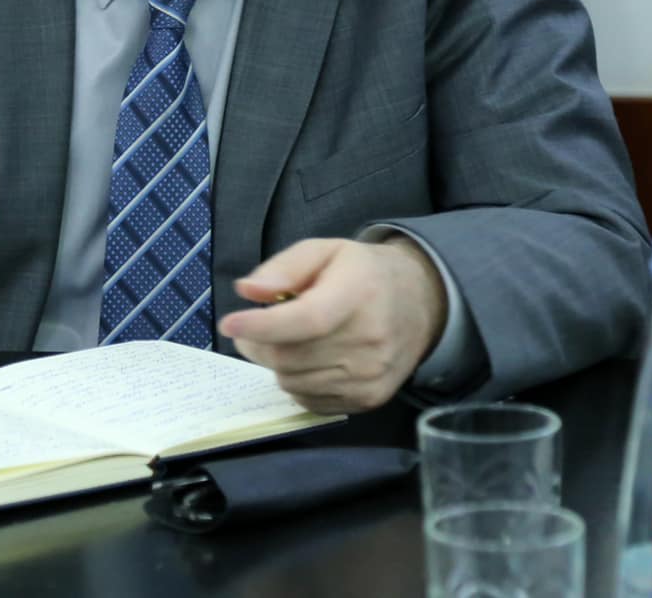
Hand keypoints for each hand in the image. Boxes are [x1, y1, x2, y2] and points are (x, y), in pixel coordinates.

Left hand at [216, 236, 448, 413]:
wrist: (421, 304)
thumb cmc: (363, 273)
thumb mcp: (325, 250)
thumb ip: (284, 267)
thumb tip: (248, 292)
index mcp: (358, 294)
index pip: (306, 320)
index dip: (263, 325)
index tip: (230, 323)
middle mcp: (369, 340)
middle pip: (289, 357)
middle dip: (258, 343)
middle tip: (254, 326)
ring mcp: (371, 376)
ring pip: (293, 382)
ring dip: (276, 363)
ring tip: (289, 339)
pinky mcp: (369, 400)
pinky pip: (308, 401)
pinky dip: (296, 381)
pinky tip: (310, 359)